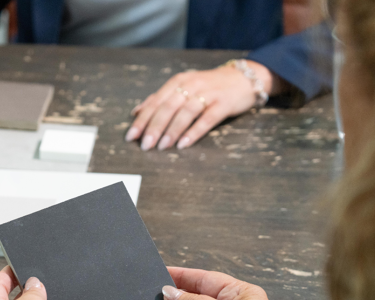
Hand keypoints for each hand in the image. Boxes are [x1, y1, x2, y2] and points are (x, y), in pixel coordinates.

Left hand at [126, 61, 276, 150]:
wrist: (244, 78)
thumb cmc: (209, 86)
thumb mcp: (184, 87)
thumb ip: (161, 99)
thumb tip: (136, 112)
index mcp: (179, 82)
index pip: (155, 102)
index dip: (142, 120)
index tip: (131, 136)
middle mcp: (191, 85)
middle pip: (168, 107)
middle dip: (154, 127)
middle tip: (145, 146)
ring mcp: (208, 93)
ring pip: (185, 112)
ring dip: (172, 131)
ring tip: (161, 147)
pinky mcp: (223, 103)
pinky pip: (206, 119)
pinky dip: (194, 132)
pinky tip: (183, 144)